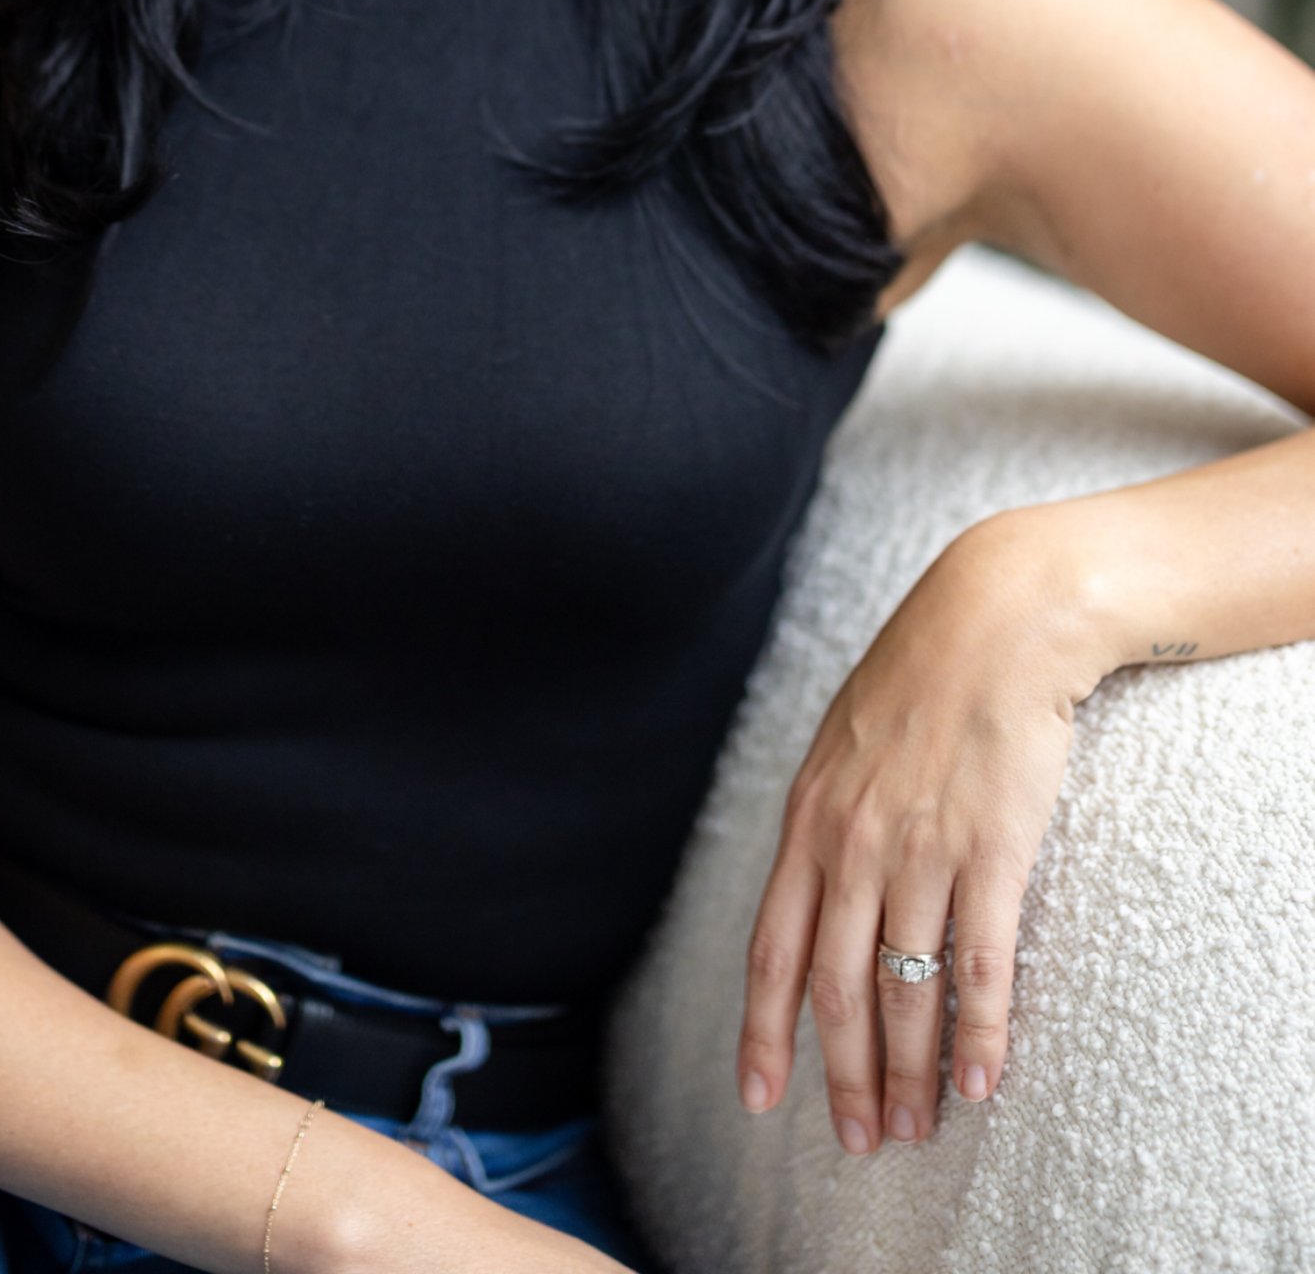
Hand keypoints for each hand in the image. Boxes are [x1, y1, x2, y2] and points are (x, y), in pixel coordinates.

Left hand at [734, 508, 1106, 1152]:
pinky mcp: (991, 847)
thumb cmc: (923, 677)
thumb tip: (817, 890)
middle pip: (837, 986)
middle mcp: (854, 841)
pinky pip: (978, 960)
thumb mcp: (843, 744)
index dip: (763, 1030)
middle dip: (842, 1074)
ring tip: (913, 1128)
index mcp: (809, 818)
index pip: (773, 948)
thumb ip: (828, 819)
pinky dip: (976, 1029)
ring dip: (907, 1071)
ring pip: (906, 988)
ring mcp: (921, 847)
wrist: (997, 617)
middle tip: (857, 1141)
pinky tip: (977, 1080)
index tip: (761, 1099)